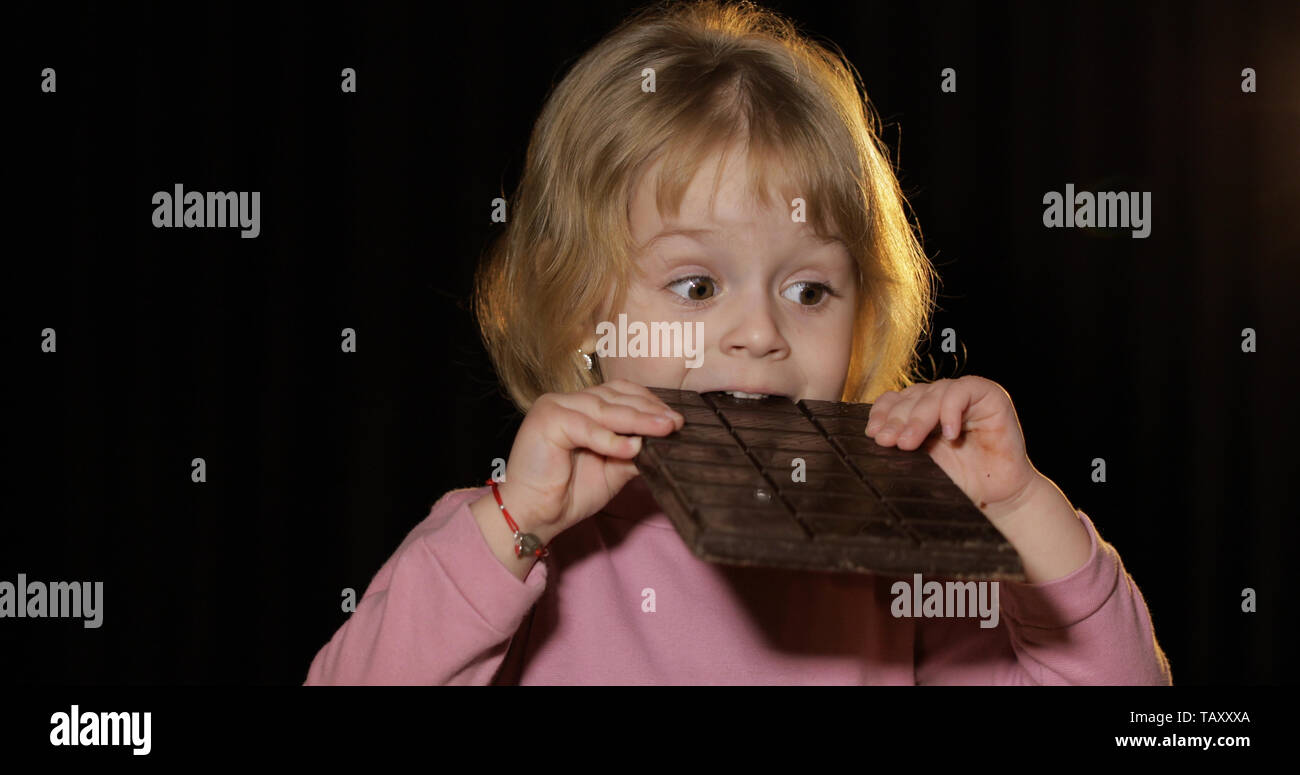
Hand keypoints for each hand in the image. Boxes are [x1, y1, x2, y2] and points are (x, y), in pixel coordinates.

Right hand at [495, 379, 683, 539]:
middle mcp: (566, 401)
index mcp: (580, 407)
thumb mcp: (612, 470)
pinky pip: (585, 427)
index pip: (619, 393)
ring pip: (604, 409)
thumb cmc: (567, 495)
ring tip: (664, 430)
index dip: (648, 402)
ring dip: (637, 420)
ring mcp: (555, 407)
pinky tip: (631, 448)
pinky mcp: (546, 420)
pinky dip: (609, 438)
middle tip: (675, 423)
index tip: (674, 418)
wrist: (534, 516)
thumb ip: (634, 452)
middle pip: (615, 397)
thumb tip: (665, 441)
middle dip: (649, 410)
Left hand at [865, 376, 1037, 521]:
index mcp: (921, 412)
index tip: (873, 434)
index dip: (882, 413)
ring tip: (910, 442)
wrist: (997, 497)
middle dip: (897, 419)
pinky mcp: (990, 397)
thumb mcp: (922, 463)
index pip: (894, 399)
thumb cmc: (960, 482)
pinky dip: (951, 410)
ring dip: (919, 418)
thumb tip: (874, 436)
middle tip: (887, 441)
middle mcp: (941, 400)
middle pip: (912, 396)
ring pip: (934, 392)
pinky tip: (949, 434)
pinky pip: (963, 391)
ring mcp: (965, 396)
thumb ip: (902, 445)